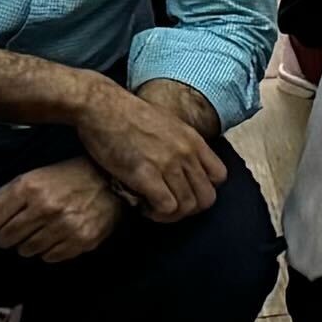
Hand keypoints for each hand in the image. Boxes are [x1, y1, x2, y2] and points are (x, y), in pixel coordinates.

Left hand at [0, 159, 119, 263]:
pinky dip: (48, 250)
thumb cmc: (64, 176)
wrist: (110, 180)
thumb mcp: (29, 178)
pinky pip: (48, 258)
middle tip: (22, 222)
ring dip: (28, 243)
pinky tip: (57, 234)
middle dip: (7, 233)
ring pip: (25, 251)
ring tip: (41, 227)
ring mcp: (64, 226)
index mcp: (29, 186)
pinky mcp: (80, 241)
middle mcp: (46, 207)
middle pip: (4, 239)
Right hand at [74, 75, 227, 225]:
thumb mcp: (167, 123)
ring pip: (187, 207)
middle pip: (206, 198)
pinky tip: (140, 204)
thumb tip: (182, 167)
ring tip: (150, 206)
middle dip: (188, 208)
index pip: (220, 177)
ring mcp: (168, 164)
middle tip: (167, 205)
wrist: (102, 107)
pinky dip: (154, 213)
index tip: (184, 190)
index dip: (203, 189)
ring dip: (169, 214)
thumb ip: (180, 144)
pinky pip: (166, 207)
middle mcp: (186, 153)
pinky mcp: (146, 174)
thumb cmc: (127, 114)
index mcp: (193, 140)